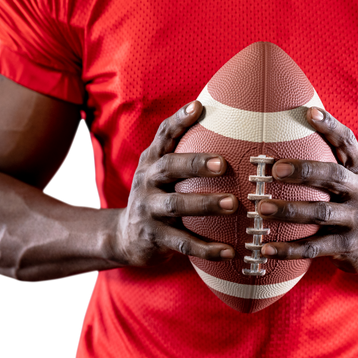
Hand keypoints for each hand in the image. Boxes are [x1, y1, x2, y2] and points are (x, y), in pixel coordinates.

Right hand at [114, 101, 237, 266]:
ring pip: (177, 206)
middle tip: (224, 164)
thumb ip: (183, 151)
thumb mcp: (161, 172)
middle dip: (195, 164)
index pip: (164, 135)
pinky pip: (183, 243)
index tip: (198, 107)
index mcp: (152, 162)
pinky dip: (207, 248)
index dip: (179, 120)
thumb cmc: (157, 196)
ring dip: (205, 204)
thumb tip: (218, 118)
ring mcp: (149, 210)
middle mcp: (147, 182)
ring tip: (233, 204)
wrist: (125, 237)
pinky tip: (230, 251)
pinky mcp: (154, 238)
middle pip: (169, 168)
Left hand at [258, 107, 357, 274]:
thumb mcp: (354, 177)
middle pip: (333, 176)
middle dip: (304, 171)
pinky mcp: (347, 246)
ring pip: (321, 213)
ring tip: (262, 208)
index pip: (348, 142)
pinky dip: (289, 248)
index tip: (309, 113)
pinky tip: (266, 247)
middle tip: (274, 170)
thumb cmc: (355, 202)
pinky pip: (314, 247)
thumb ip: (333, 156)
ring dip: (289, 210)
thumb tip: (298, 120)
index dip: (330, 126)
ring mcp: (356, 220)